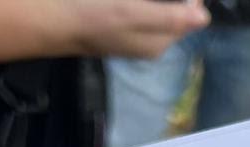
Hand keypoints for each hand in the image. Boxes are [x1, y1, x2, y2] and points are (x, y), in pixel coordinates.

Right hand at [0, 0, 210, 63]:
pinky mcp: (114, 15)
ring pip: (154, 3)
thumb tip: (204, 17)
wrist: (45, 18)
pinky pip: (135, 5)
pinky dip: (138, 0)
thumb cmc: (90, 16)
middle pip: (170, 4)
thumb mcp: (133, 15)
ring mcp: (129, 24)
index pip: (188, 10)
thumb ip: (171, 17)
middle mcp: (148, 36)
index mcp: (158, 40)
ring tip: (127, 0)